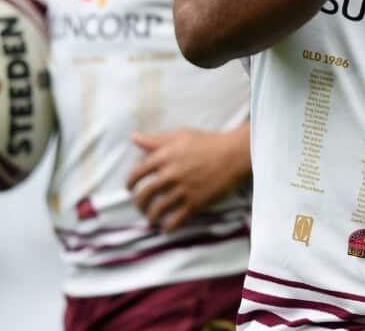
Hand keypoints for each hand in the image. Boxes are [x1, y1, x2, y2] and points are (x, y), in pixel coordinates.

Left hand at [126, 124, 249, 231]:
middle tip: (140, 206)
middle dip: (139, 203)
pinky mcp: (196, 202)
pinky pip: (177, 219)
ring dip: (151, 217)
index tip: (130, 188)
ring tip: (151, 219)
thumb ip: (156, 140)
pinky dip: (169, 226)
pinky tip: (166, 228)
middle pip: (145, 194)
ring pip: (158, 209)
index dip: (130, 182)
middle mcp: (171, 174)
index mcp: (165, 156)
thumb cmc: (209, 142)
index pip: (138, 173)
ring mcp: (183, 190)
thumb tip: (134, 138)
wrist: (235, 155)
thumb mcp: (181, 136)